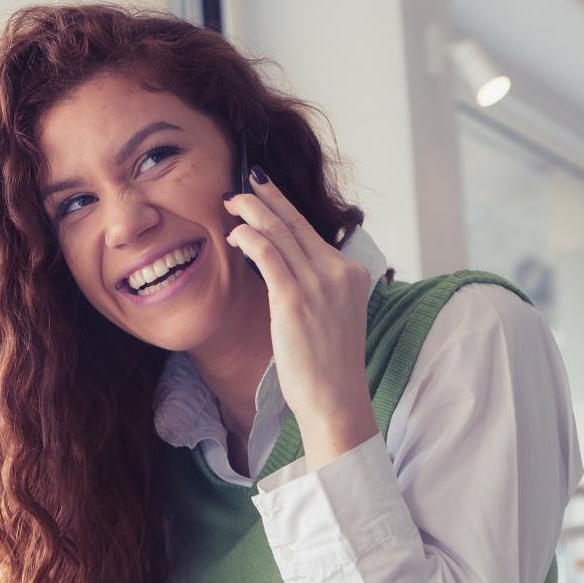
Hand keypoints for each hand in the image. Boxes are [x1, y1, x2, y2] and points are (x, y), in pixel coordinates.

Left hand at [224, 170, 377, 469]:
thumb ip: (318, 287)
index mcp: (352, 273)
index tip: (266, 190)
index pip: (312, 230)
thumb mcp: (334, 315)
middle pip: (295, 223)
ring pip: (279, 231)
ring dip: (252, 212)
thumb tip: (284, 267)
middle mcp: (339, 271)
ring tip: (231, 202)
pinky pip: (268, 254)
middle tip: (244, 183)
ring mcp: (319, 283)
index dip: (285, 206)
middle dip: (266, 198)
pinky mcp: (294, 298)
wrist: (335, 398)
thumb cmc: (328, 365)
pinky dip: (249, 237)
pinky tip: (235, 233)